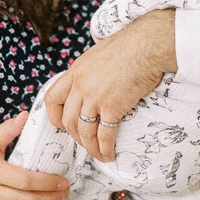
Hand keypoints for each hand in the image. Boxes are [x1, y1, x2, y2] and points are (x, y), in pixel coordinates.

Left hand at [44, 11, 175, 160]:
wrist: (147, 44)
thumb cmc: (131, 45)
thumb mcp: (100, 53)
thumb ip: (93, 69)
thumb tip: (97, 76)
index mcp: (75, 71)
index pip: (52, 98)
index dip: (54, 116)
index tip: (62, 125)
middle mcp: (80, 85)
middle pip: (67, 120)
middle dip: (74, 137)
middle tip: (85, 143)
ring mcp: (95, 97)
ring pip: (83, 131)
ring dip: (90, 147)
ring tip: (98, 155)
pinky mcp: (112, 106)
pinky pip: (104, 134)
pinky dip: (105, 148)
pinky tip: (109, 154)